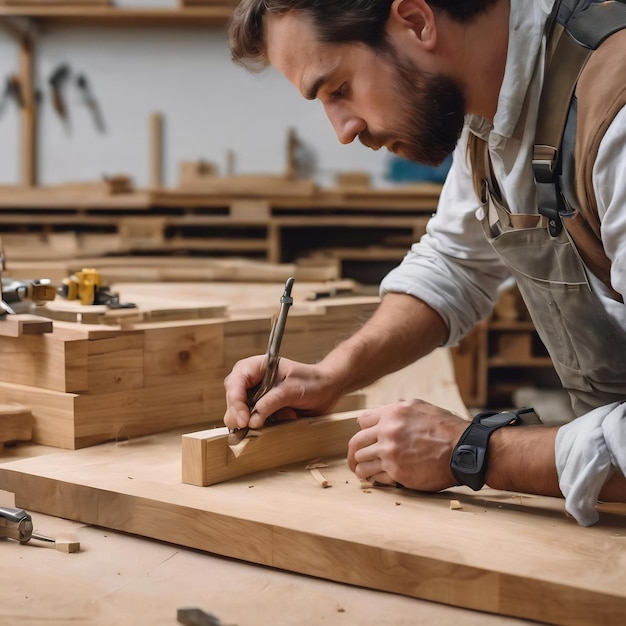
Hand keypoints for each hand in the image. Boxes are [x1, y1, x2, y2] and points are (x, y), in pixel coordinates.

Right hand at [223, 355, 343, 429]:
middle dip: (238, 415)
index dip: (236, 401)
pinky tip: (278, 422)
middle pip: (232, 399)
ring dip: (251, 422)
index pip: (236, 382)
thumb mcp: (293, 389)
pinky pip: (251, 422)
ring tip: (272, 421)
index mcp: (256, 367)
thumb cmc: (312, 382)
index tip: (243, 419)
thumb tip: (253, 420)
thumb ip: (272, 402)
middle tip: (246, 428)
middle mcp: (252, 381)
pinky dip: (261, 428)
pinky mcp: (261, 411)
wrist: (327, 390)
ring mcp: (255, 397)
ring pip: (238, 413)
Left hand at [347, 399, 468, 491]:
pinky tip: (376, 479)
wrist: (463, 450)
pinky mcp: (396, 472)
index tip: (366, 438)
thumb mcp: (419, 407)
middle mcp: (387, 431)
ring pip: (361, 462)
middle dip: (354, 451)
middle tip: (353, 458)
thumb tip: (383, 415)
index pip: (362, 422)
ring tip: (362, 471)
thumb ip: (397, 410)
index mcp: (392, 413)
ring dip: (360, 467)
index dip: (364, 430)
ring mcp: (390, 453)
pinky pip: (375, 476)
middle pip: (356, 443)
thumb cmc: (445, 428)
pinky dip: (373, 478)